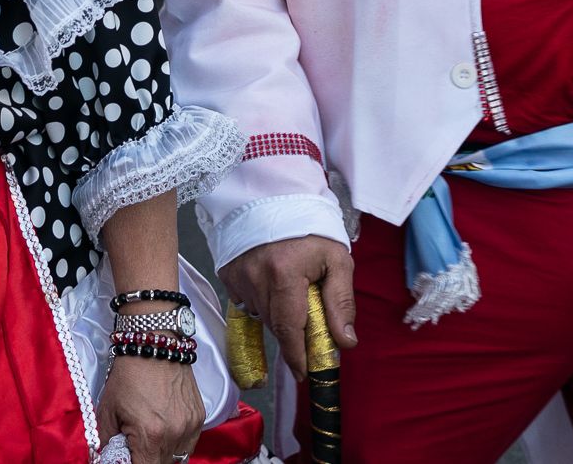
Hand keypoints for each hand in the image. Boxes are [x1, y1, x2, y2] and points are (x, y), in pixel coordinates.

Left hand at [94, 354, 201, 463]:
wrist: (153, 343)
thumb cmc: (129, 374)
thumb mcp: (108, 410)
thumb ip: (107, 441)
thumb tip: (108, 457)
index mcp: (151, 435)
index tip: (127, 457)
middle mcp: (175, 434)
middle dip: (148, 459)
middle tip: (136, 447)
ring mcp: (191, 425)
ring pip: (178, 457)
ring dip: (163, 454)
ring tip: (151, 438)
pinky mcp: (200, 416)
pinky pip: (189, 443)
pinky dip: (177, 442)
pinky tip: (165, 428)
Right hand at [218, 235, 356, 374]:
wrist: (277, 198)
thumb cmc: (310, 227)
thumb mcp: (337, 260)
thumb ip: (342, 302)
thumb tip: (345, 342)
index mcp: (284, 274)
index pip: (288, 330)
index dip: (297, 357)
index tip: (305, 374)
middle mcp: (255, 278)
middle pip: (276, 325)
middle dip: (294, 334)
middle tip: (310, 327)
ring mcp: (238, 276)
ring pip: (261, 315)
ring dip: (279, 315)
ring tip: (293, 293)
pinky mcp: (228, 273)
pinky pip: (246, 302)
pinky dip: (262, 302)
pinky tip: (273, 286)